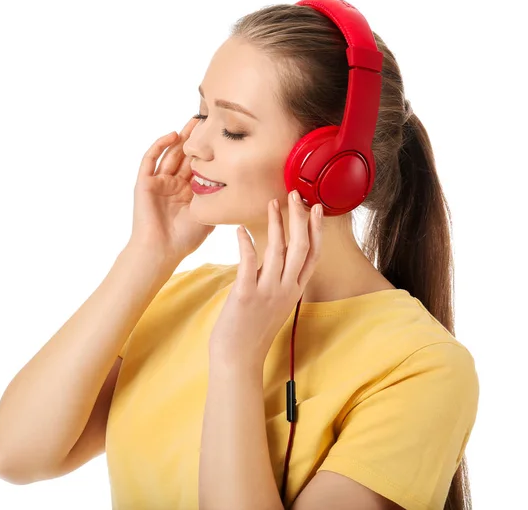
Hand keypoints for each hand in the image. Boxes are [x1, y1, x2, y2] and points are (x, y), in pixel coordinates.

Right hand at [130, 117, 215, 262]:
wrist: (161, 251)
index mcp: (189, 192)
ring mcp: (159, 182)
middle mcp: (174, 184)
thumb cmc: (185, 238)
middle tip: (209, 120)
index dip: (209, 151)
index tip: (222, 137)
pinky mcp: (145, 183)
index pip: (200, 165)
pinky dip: (160, 145)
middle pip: (186, 155)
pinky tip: (172, 135)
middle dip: (197, 139)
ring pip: (170, 153)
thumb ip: (217, 201)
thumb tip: (239, 187)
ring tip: (194, 121)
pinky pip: (150, 159)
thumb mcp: (208, 215)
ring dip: (181, 137)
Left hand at [209, 190, 323, 369]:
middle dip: (300, 218)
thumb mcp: (273, 303)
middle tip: (295, 195)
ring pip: (278, 250)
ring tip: (271, 204)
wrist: (238, 358)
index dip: (316, 230)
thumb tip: (271, 256)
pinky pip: (248, 262)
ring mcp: (268, 292)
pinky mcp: (246, 295)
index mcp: (294, 290)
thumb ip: (277, 280)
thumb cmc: (252, 330)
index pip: (313, 255)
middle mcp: (286, 290)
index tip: (316, 208)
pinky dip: (246, 242)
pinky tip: (240, 229)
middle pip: (301, 247)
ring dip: (275, 224)